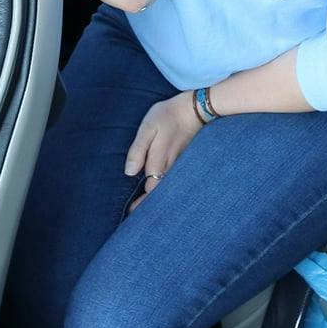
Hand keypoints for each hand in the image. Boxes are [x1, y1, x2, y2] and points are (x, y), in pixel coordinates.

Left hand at [125, 91, 203, 210]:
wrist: (197, 108)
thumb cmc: (168, 115)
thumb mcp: (148, 127)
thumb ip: (138, 150)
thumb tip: (129, 173)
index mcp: (158, 164)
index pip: (149, 192)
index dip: (140, 205)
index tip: (131, 215)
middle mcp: (171, 170)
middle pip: (160, 195)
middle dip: (151, 208)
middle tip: (138, 218)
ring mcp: (181, 168)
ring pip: (170, 190)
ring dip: (161, 199)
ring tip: (150, 211)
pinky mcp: (187, 163)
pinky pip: (177, 182)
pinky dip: (170, 189)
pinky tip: (165, 192)